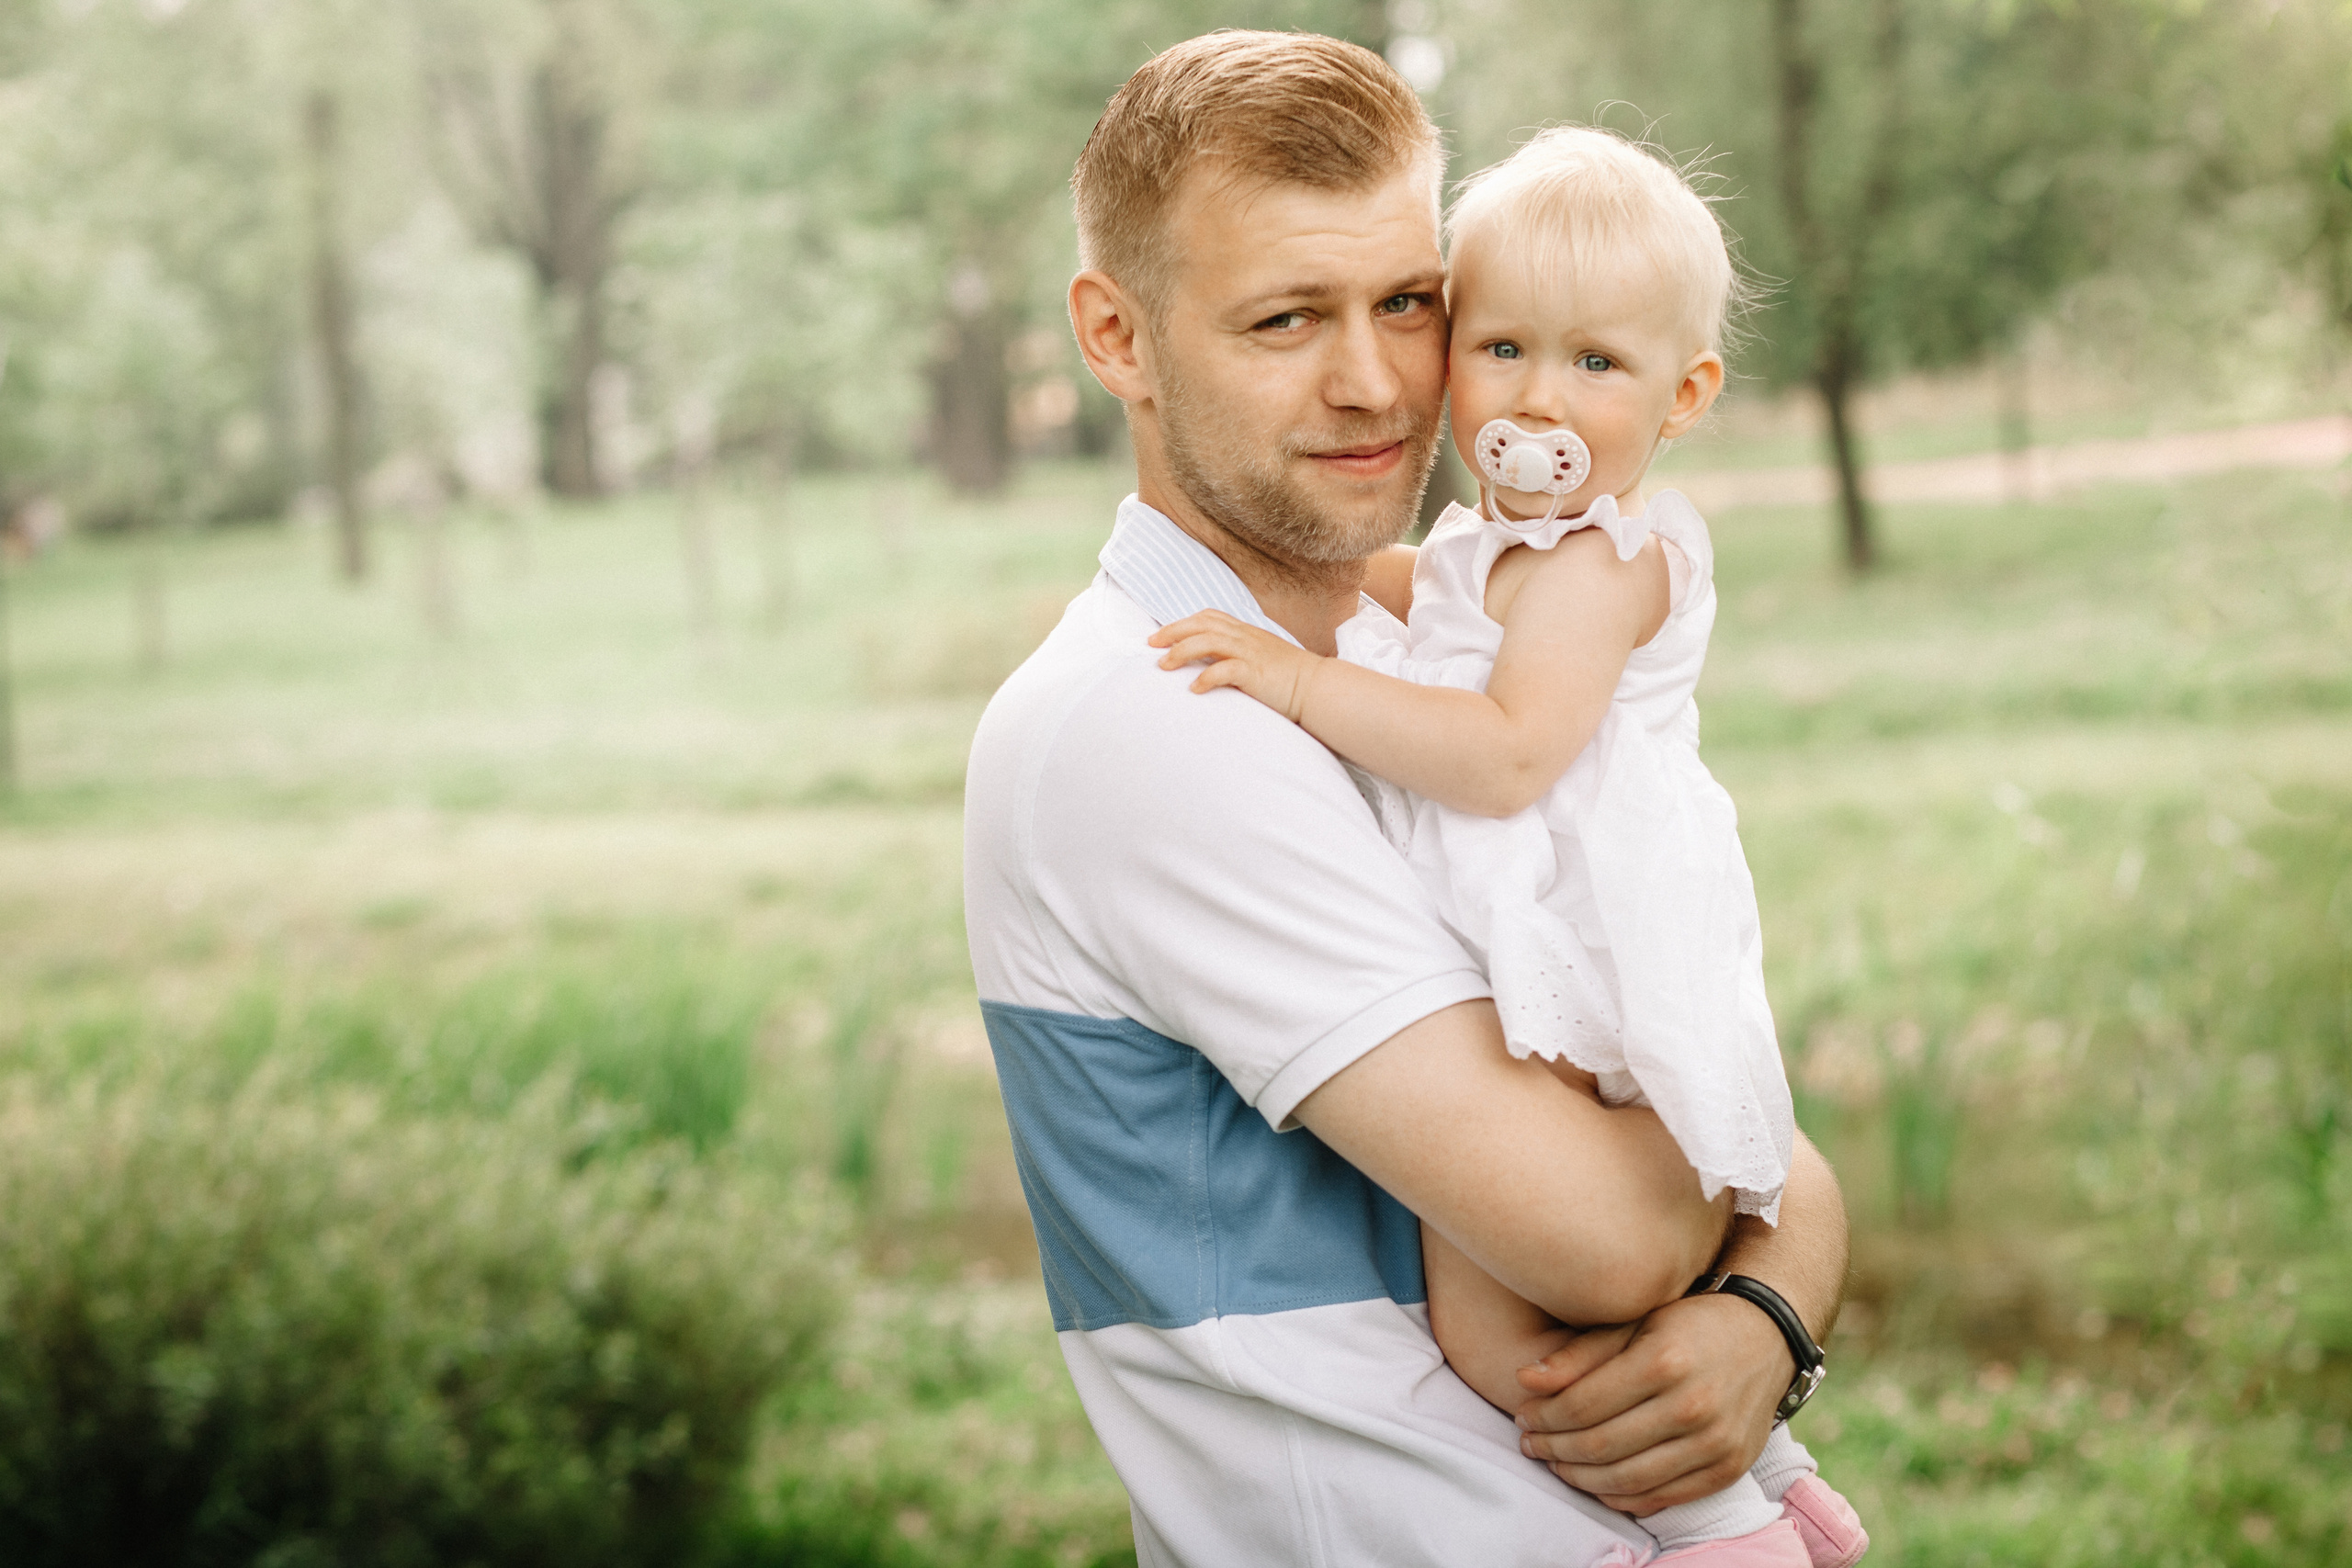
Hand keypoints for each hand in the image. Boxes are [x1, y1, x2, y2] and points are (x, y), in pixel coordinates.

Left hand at [1148, 610, 1322, 722]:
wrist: (1317, 688)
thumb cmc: (1287, 677)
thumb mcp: (1259, 657)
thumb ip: (1237, 654)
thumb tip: (1209, 663)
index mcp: (1245, 631)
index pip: (1208, 617)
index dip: (1181, 623)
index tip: (1159, 636)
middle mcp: (1245, 637)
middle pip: (1201, 625)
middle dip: (1172, 632)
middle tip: (1150, 645)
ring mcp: (1250, 653)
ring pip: (1208, 642)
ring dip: (1182, 652)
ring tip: (1164, 666)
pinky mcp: (1255, 673)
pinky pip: (1225, 671)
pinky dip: (1206, 678)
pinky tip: (1193, 689)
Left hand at [1511, 1293, 1792, 1514]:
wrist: (1764, 1335)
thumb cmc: (1688, 1322)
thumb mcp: (1635, 1320)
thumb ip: (1580, 1353)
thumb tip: (1524, 1381)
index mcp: (1664, 1362)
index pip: (1584, 1405)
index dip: (1544, 1417)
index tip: (1521, 1414)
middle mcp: (1693, 1406)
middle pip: (1601, 1446)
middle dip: (1554, 1448)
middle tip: (1529, 1442)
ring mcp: (1715, 1443)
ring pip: (1627, 1480)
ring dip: (1580, 1478)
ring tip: (1555, 1462)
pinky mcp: (1728, 1469)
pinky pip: (1662, 1498)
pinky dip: (1621, 1498)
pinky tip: (1596, 1483)